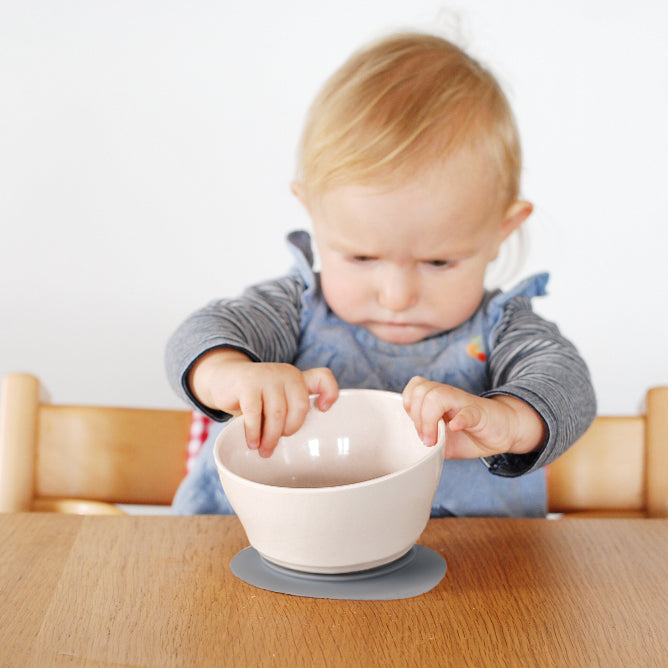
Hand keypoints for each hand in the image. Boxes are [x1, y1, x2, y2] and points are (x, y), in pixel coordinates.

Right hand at [189, 349, 338, 456]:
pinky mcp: (247, 383)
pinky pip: (254, 413)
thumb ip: (291, 411)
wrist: (224, 378)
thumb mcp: (278, 399)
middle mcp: (287, 374)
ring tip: (264, 450)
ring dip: (271, 437)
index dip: (330, 393)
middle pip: (300, 407)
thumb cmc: (257, 397)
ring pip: (278, 413)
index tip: (323, 410)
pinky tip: (252, 442)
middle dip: (290, 430)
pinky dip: (254, 432)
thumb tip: (302, 444)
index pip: (323, 378)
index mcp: (298, 379)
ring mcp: (268, 376)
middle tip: (277, 443)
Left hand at [402, 376, 545, 458]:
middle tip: (426, 439)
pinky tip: (455, 427)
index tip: (415, 425)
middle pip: (422, 390)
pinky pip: (468, 412)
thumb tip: (410, 451)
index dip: (409, 404)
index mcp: (438, 399)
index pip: (415, 387)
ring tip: (435, 440)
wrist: (504, 430)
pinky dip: (459, 419)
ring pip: (437, 396)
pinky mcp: (480, 414)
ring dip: (430, 420)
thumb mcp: (444, 440)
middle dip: (417, 416)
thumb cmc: (472, 433)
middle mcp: (448, 396)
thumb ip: (427, 440)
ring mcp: (463, 403)